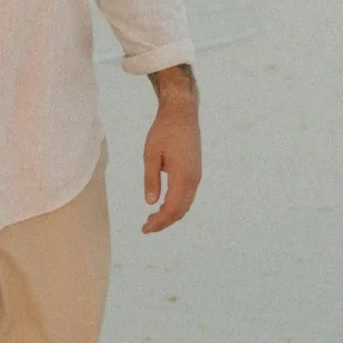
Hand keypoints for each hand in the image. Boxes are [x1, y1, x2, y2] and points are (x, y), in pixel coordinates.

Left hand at [141, 65, 200, 233]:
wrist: (182, 113)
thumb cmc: (164, 131)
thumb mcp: (150, 155)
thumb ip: (151, 179)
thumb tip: (150, 202)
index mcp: (182, 177)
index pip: (171, 208)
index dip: (159, 222)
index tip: (145, 229)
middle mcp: (193, 179)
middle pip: (181, 210)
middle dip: (164, 222)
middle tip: (146, 227)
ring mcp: (196, 175)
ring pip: (186, 204)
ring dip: (171, 214)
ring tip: (153, 219)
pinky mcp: (195, 171)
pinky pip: (188, 195)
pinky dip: (177, 205)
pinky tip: (164, 204)